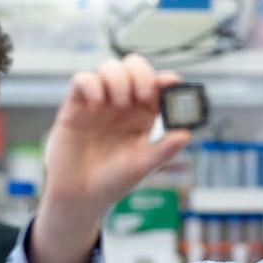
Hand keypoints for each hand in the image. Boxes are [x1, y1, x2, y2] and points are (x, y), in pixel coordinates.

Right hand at [42, 54, 190, 218]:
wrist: (81, 195)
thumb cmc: (114, 180)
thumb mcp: (143, 165)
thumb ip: (165, 149)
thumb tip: (187, 133)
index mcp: (145, 115)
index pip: (159, 86)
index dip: (167, 81)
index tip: (171, 85)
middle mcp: (124, 105)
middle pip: (135, 67)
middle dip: (142, 74)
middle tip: (144, 96)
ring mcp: (100, 103)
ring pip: (110, 67)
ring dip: (118, 78)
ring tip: (119, 103)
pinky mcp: (76, 106)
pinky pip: (82, 79)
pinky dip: (92, 84)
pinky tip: (97, 104)